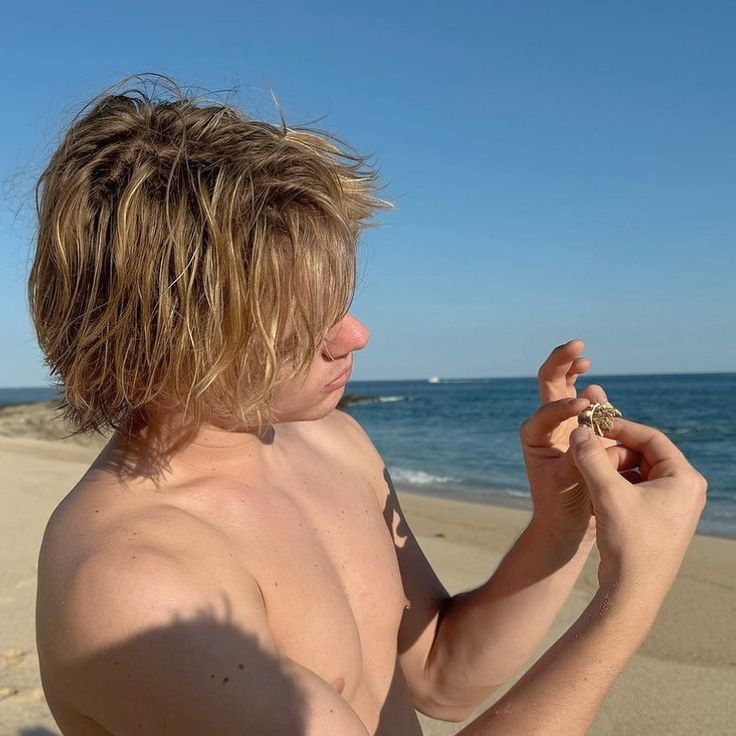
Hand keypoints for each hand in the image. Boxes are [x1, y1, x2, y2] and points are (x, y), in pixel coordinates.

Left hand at [520, 340, 628, 533]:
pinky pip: (582, 401)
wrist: (566, 523)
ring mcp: (562, 424)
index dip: (565, 406)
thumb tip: (589, 419)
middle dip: (561, 361)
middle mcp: (545, 424)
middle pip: (549, 383)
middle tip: (576, 344)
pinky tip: (593, 382)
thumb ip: (579, 452)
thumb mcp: (568, 481)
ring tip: (581, 356)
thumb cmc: (561, 504)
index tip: (585, 406)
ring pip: (563, 386)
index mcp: (534, 434)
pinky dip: (588, 388)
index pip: (547, 410)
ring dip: (571, 368)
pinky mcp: (580, 430)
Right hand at [569, 418, 706, 597]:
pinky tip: (594, 498)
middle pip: (642, 454)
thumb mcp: (606, 492)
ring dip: (609, 471)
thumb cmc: (628, 542)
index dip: (620, 428)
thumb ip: (591, 456)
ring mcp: (672, 507)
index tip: (592, 426)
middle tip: (585, 457)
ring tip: (587, 480)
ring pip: (635, 472)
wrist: (632, 592)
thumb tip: (579, 430)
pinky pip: (634, 491)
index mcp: (684, 479)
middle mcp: (684, 490)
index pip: (651, 437)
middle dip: (611, 454)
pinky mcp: (658, 520)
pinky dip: (613, 488)